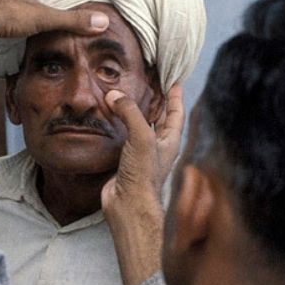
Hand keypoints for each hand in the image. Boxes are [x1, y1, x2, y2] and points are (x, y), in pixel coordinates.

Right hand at [101, 84, 184, 206]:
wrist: (128, 204)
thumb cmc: (142, 175)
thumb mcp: (142, 137)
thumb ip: (130, 113)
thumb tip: (114, 95)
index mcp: (169, 140)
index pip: (176, 112)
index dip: (175, 95)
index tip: (172, 79)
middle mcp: (157, 145)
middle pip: (158, 117)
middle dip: (154, 100)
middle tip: (147, 82)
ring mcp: (140, 154)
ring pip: (138, 126)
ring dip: (132, 111)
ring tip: (124, 93)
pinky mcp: (123, 160)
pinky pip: (121, 137)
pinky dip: (116, 124)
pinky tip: (108, 117)